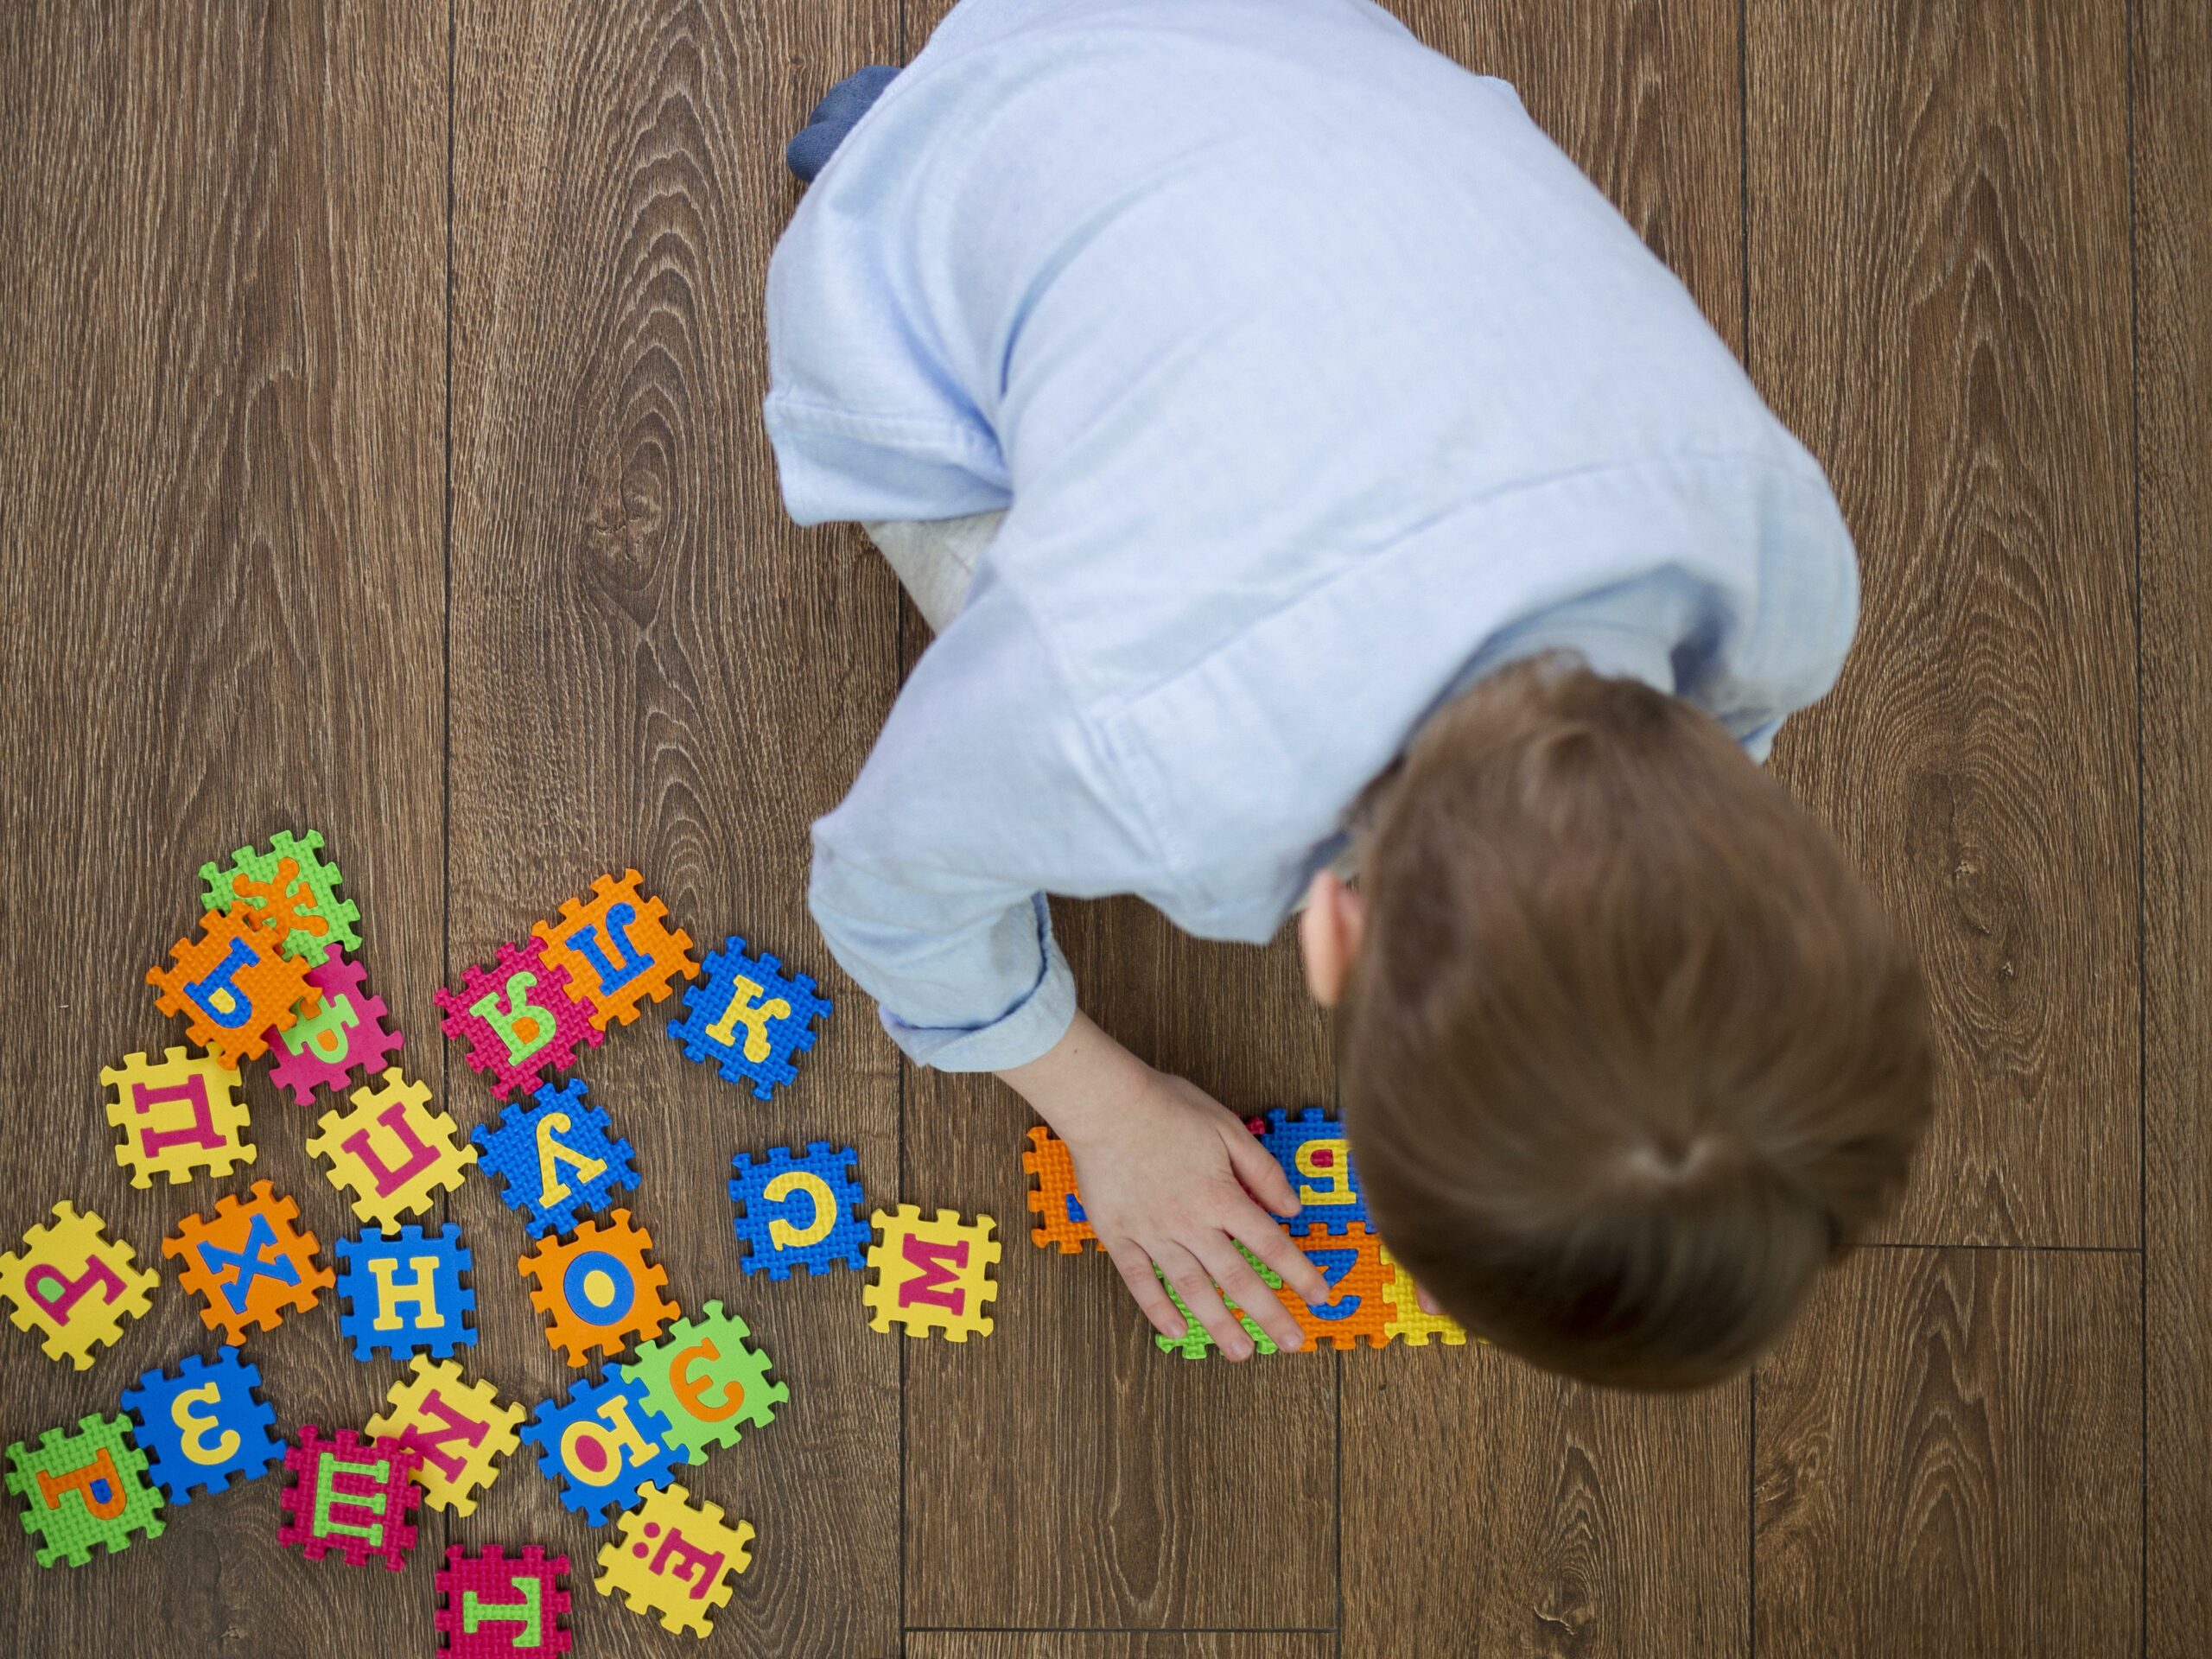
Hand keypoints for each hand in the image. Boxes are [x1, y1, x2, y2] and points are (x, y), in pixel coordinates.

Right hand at [998, 1013, 1331, 1357]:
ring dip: (1220, 1324)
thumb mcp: (1227, 1128)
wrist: (1105, 1103)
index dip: (1299, 1274)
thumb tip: (1292, 1208)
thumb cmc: (1166, 1107)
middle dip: (1269, 1314)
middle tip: (1292, 1344)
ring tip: (1241, 1353)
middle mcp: (1190, 1223)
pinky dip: (1157, 1309)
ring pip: (1192, 1288)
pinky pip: (1140, 1280)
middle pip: (1238, 1277)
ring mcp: (1152, 1233)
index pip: (1270, 1245)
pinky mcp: (1118, 1235)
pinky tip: (1175, 1331)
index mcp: (1221, 1196)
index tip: (1321, 1298)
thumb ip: (1261, 1170)